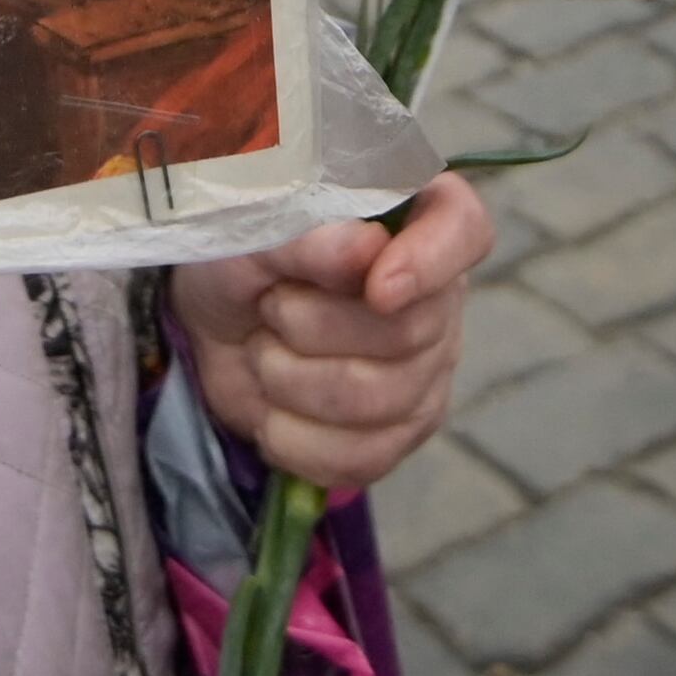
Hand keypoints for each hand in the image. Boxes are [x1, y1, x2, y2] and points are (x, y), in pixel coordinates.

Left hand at [170, 174, 491, 498]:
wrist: (213, 324)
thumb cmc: (246, 255)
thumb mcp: (258, 228)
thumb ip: (310, 235)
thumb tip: (366, 251)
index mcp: (419, 218)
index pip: (462, 231)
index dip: (428, 264)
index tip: (376, 288)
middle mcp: (438, 297)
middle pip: (408, 334)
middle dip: (309, 326)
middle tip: (271, 304)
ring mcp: (426, 372)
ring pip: (378, 401)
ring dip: (290, 379)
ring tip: (265, 351)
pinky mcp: (397, 434)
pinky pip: (361, 457)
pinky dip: (294, 439)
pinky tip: (272, 411)